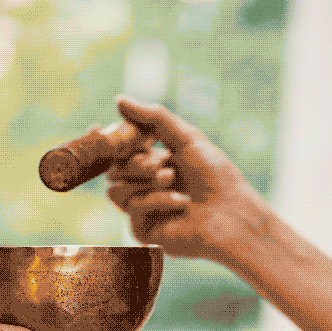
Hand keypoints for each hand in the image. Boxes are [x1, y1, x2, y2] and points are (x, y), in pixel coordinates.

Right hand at [105, 94, 271, 262]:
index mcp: (156, 163)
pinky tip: (181, 204)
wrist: (231, 214)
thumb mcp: (186, 138)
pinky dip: (156, 199)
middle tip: (163, 163)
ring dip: (145, 180)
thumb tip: (119, 100)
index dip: (112, 141)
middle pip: (114, 167)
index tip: (100, 129)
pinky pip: (131, 207)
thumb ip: (153, 118)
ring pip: (116, 188)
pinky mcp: (143, 230)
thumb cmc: (216, 177)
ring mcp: (143, 210)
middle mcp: (147, 186)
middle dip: (137, 161)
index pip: (122, 150)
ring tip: (172, 180)